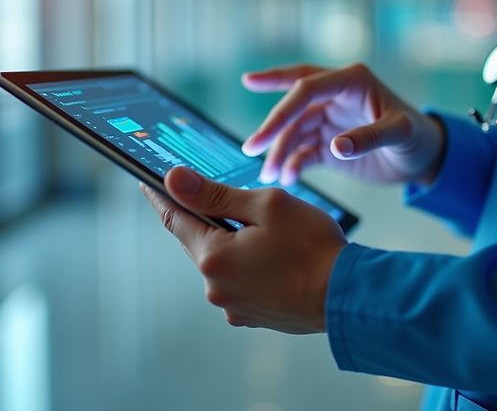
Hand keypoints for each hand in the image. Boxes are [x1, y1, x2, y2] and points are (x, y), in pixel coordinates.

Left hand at [140, 166, 346, 333]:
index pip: (174, 218)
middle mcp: (215, 288)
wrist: (349, 296)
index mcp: (214, 257)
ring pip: (221, 262)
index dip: (160, 196)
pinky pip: (239, 283)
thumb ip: (216, 194)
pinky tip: (276, 258)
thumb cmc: (313, 247)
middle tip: (225, 200)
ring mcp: (233, 306)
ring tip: (268, 233)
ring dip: (233, 244)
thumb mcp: (266, 206)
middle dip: (209, 219)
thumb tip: (174, 179)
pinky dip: (248, 266)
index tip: (147, 181)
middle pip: (198, 241)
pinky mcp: (252, 316)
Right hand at [241, 63, 445, 185]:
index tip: (249, 83)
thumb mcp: (399, 134)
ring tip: (269, 174)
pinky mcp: (328, 145)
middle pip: (294, 106)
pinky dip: (292, 164)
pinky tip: (287, 178)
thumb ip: (369, 138)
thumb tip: (336, 146)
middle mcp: (335, 97)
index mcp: (351, 81)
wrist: (425, 158)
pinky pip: (302, 152)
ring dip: (279, 152)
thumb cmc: (417, 137)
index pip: (309, 84)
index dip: (277, 82)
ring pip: (294, 133)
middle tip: (251, 146)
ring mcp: (329, 121)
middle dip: (272, 125)